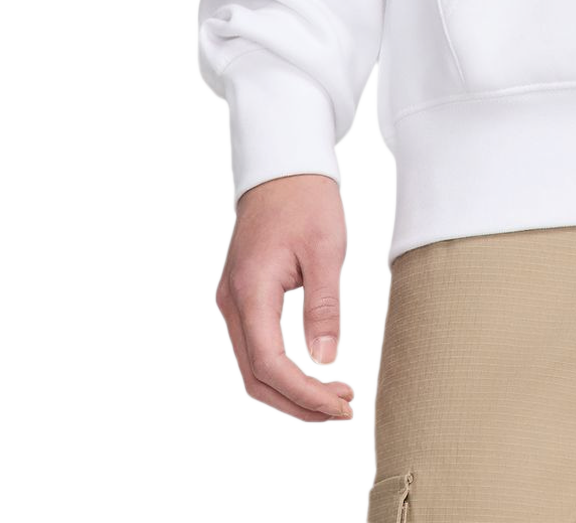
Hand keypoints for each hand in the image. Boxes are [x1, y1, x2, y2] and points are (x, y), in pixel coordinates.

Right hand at [213, 173, 358, 425]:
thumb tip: (325, 361)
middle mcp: (232, 302)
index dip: (305, 394)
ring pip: (253, 367)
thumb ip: (323, 307)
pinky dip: (282, 369)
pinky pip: (255, 347)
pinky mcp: (243, 298)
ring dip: (291, 389)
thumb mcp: (326, 250)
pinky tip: (313, 372)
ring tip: (334, 394)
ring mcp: (233, 301)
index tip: (340, 404)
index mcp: (250, 291)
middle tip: (342, 408)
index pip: (270, 364)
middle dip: (299, 402)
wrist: (283, 168)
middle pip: (256, 376)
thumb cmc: (305, 199)